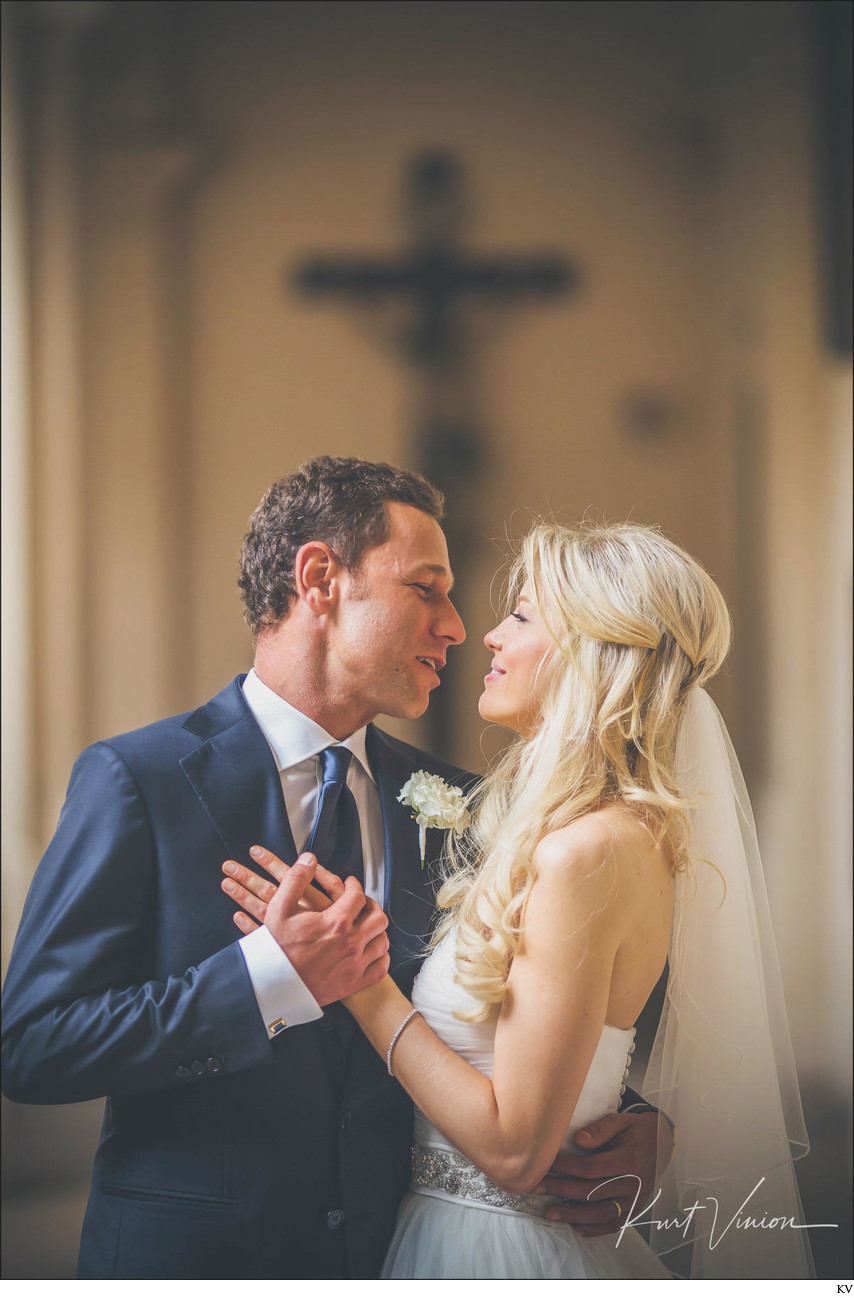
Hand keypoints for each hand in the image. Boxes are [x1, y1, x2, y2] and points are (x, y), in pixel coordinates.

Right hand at [222, 846, 389, 1005]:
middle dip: (371, 906)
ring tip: (366, 925)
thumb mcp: (279, 908)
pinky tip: (370, 950)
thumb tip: (309, 859)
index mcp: (336, 922)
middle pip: (378, 918)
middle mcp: (351, 943)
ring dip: (376, 931)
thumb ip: (296, 879)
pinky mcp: (354, 983)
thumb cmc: (276, 948)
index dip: (355, 885)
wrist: (272, 985)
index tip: (350, 884)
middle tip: (361, 903)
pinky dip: (380, 957)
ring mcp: (355, 965)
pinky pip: (380, 968)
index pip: (358, 896)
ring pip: (382, 942)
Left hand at [532, 1110, 672, 1236]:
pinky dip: (595, 1229)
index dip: (566, 1168)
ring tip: (551, 1213)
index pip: (591, 1168)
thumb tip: (578, 1140)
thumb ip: (600, 1129)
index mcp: (629, 1159)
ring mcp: (635, 1199)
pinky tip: (576, 1227)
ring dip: (574, 1216)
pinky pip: (614, 1223)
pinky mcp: (635, 1208)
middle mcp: (633, 1183)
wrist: (662, 1141)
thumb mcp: (621, 1120)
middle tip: (536, 1188)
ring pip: (601, 1213)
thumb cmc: (636, 1129)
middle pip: (592, 1191)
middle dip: (561, 1190)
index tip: (544, 1165)